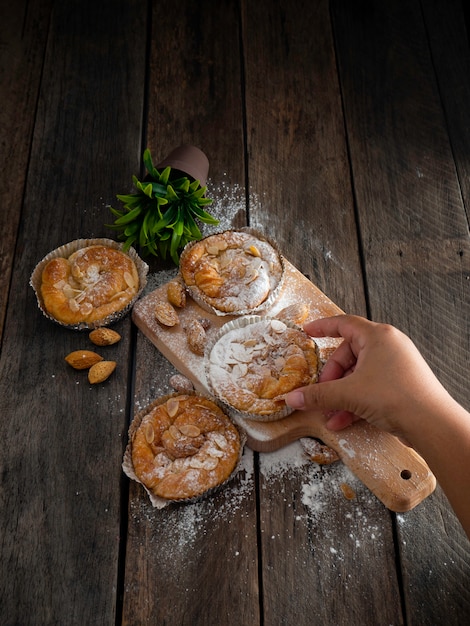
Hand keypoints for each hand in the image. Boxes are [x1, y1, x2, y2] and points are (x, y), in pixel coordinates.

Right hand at [285, 315, 452, 445]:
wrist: (431, 424)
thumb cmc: (396, 397)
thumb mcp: (349, 393)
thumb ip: (318, 394)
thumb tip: (294, 398)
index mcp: (377, 336)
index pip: (344, 323)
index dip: (323, 327)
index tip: (307, 332)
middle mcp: (388, 347)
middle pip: (348, 356)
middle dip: (331, 378)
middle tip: (320, 393)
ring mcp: (395, 366)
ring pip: (357, 375)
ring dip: (341, 395)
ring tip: (329, 413)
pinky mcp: (399, 385)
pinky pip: (369, 388)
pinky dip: (354, 402)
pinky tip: (342, 420)